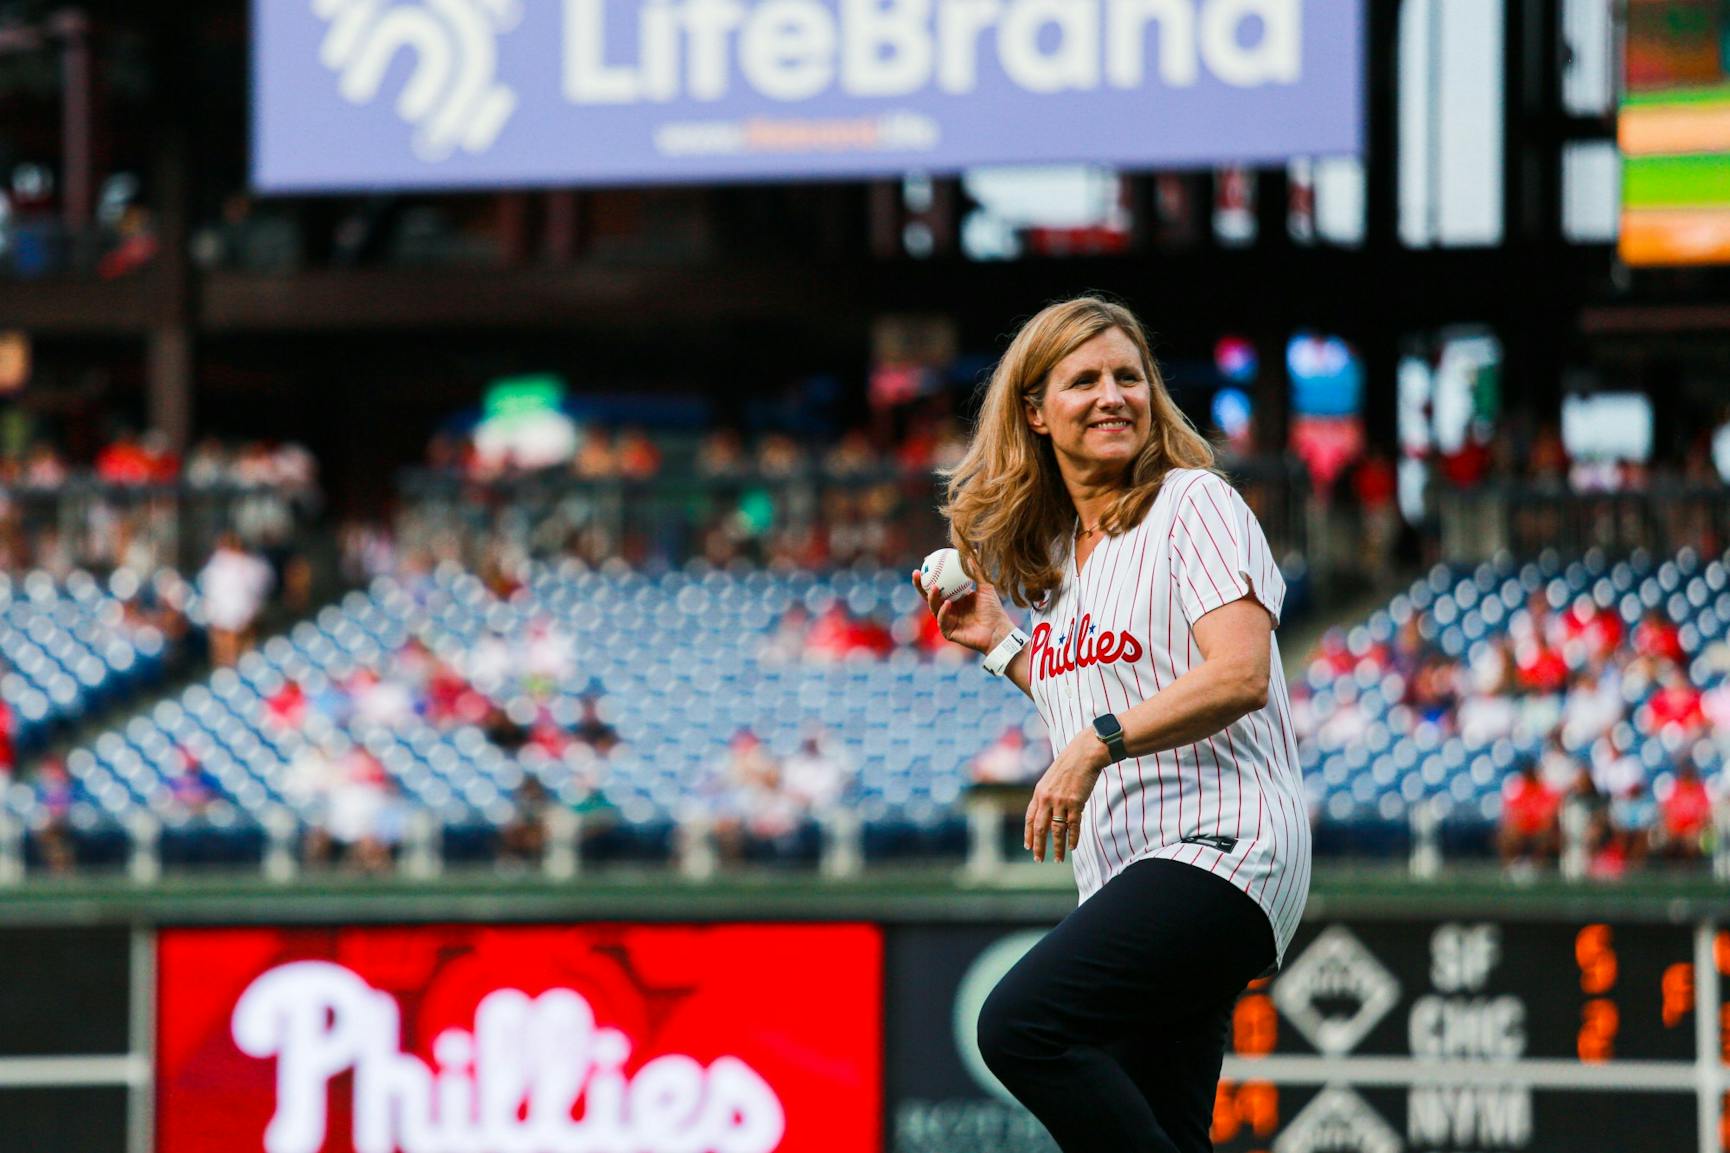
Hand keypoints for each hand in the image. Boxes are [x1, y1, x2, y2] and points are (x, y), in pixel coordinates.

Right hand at [911, 568, 1012, 655]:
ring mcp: (947, 621)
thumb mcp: (986, 586)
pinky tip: (947, 603)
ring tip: (934, 587)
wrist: (998, 630)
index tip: (926, 561)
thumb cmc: (993, 609)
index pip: (938, 585)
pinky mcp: (948, 633)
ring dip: (932, 597)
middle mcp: (948, 609)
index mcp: (954, 598)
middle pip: (929, 596)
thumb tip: (971, 552)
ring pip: (934, 608)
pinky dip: (944, 612)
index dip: (929, 574)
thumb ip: (977, 571)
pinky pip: (943, 621)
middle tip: (917, 573)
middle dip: (920, 585)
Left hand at [1025, 730, 1109, 862]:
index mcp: (1039, 792)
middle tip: (1038, 859)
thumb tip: (1048, 811)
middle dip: (1038, 846)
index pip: (1030, 818)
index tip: (1028, 847)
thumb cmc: (1070, 764)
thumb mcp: (1051, 779)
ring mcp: (1061, 801)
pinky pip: (1072, 825)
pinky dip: (1072, 838)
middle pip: (1040, 828)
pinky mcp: (1076, 802)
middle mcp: (1047, 798)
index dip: (1029, 834)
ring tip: (1058, 859)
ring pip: (1056, 830)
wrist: (1085, 753)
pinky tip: (1072, 847)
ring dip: (1057, 847)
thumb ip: (1047, 795)